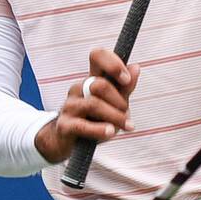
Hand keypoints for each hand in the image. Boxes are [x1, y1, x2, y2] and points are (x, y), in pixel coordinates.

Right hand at [34, 47, 140, 163]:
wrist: (71, 144)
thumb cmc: (97, 120)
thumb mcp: (115, 104)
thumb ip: (125, 88)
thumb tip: (136, 67)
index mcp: (91, 79)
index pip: (97, 56)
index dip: (113, 64)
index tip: (126, 80)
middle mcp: (78, 88)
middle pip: (99, 84)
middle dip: (118, 100)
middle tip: (126, 113)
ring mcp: (69, 106)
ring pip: (94, 104)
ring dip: (115, 117)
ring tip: (126, 126)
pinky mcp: (64, 125)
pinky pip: (82, 125)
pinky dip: (100, 129)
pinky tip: (110, 132)